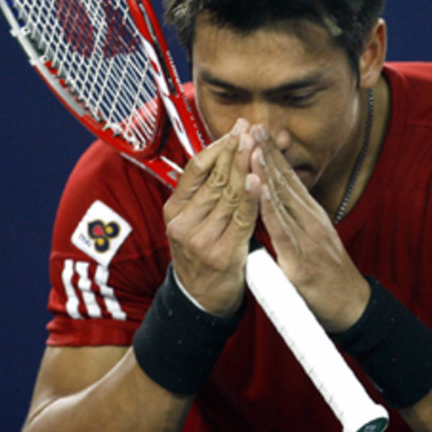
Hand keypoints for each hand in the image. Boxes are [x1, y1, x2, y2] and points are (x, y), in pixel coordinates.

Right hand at [163, 119, 260, 316]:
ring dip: (245, 167)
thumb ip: (204, 194)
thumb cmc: (203, 255)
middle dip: (235, 151)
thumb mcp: (191, 223)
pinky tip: (257, 180)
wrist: (202, 302)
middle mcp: (183, 223)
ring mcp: (201, 239)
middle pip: (214, 179)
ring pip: (228, 196)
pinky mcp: (222, 254)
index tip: (235, 130)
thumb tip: (224, 156)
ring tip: (257, 145)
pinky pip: (241, 220)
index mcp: (174, 211)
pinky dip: (251, 198)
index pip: (195, 170)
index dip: (216, 147)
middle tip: (250, 129)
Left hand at [250, 126, 370, 331]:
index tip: (258, 130)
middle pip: (285, 179)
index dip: (273, 152)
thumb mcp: (313, 240)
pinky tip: (257, 189)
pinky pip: (281, 227)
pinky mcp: (300, 257)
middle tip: (251, 125)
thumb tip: (277, 202)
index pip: (289, 177)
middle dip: (267, 151)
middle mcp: (310, 218)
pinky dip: (268, 206)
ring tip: (251, 146)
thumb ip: (296, 221)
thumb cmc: (328, 276)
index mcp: (311, 213)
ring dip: (265, 170)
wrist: (351, 306)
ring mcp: (307, 235)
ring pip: (282, 196)